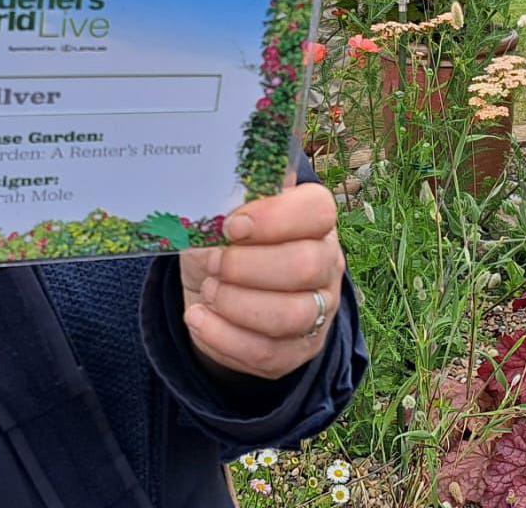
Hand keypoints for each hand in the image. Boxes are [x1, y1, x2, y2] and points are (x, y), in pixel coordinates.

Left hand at [180, 180, 344, 380]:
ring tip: (207, 291)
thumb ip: (232, 195)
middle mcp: (327, 264)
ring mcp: (319, 311)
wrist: (214, 295)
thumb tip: (229, 173)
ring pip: (290, 315)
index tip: (232, 226)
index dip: (275, 217)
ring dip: (236, 304)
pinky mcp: (298, 351)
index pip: (318, 210)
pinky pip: (265, 353)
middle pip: (305, 266)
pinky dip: (222, 337)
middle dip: (246, 267)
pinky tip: (199, 318)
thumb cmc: (224, 245)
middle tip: (213, 264)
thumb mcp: (223, 214)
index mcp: (314, 222)